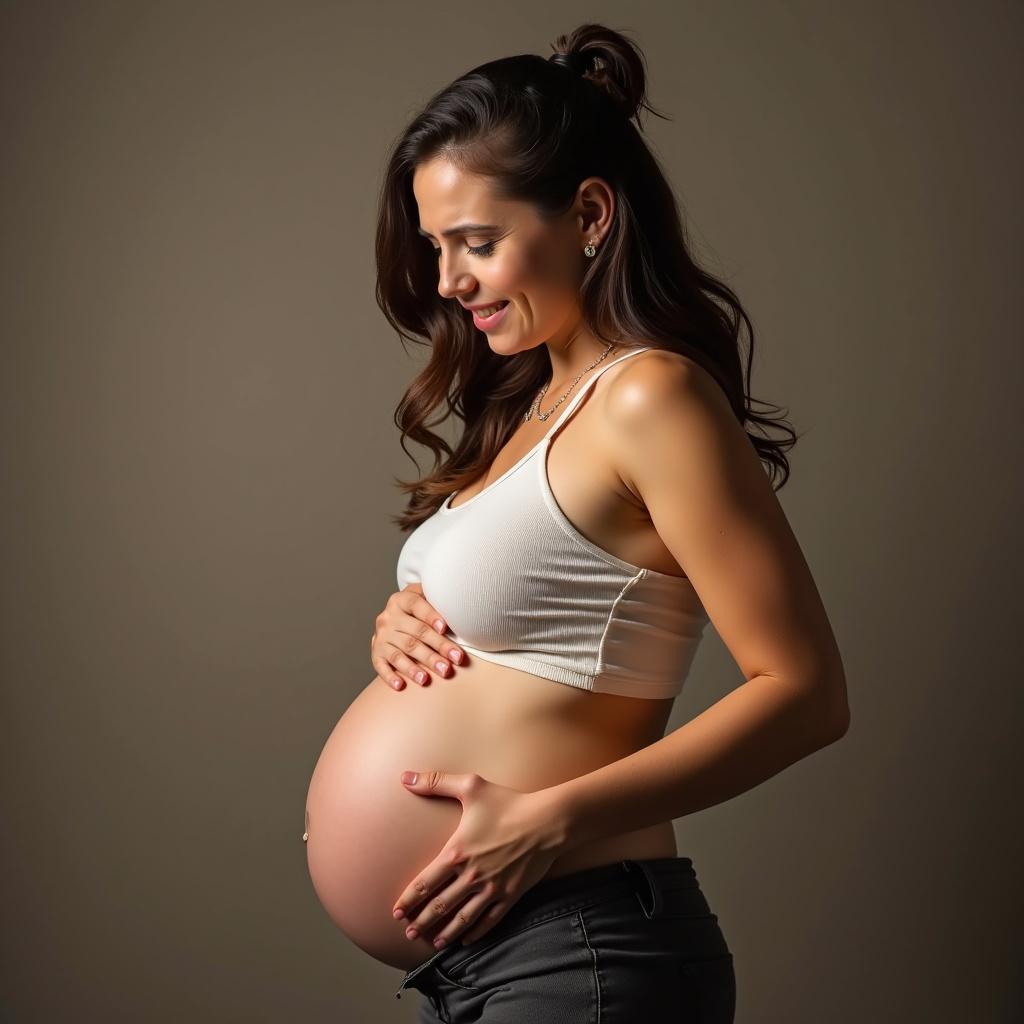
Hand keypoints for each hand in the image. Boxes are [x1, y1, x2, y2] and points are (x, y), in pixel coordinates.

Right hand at [370, 583, 466, 689]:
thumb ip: (438, 603)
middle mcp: (388, 618)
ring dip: (413, 668)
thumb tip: (461, 612)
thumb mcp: (426, 599)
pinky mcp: (376, 653)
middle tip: (451, 664)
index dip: (431, 616)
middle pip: (413, 635)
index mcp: (401, 600)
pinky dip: (389, 676)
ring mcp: (381, 636)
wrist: (396, 618)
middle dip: (435, 649)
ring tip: (426, 680)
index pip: (416, 605)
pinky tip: (400, 685)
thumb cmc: (420, 611)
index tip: (445, 628)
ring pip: (398, 654)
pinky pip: (380, 666)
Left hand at [391, 771, 567, 948]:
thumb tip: (405, 777)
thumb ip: (436, 782)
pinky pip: (489, 920)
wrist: (547, 821)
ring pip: (462, 919)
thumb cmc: (509, 803)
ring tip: (433, 942)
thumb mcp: (471, 787)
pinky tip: (467, 938)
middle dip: (421, 922)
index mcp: (456, 853)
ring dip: (445, 932)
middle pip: (439, 906)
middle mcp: (471, 876)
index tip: (396, 912)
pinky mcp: (510, 895)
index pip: (424, 883)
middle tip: (408, 933)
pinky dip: (476, 932)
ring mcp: (491, 889)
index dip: (408, 899)